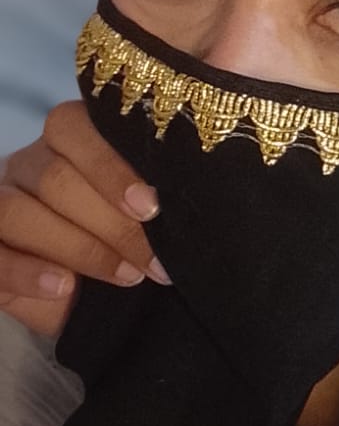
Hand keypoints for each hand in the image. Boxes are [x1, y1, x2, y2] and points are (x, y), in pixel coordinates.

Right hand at [0, 100, 171, 338]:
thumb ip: (177, 177)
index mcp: (75, 141)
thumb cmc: (147, 245)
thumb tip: (229, 120)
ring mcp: (4, 203)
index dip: (110, 167)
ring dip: (79, 249)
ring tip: (127, 278)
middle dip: (112, 224)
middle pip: (54, 177)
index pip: (75, 127)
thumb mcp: (166, 211)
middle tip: (156, 262)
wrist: (118, 305)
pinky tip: (63, 288)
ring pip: (18, 212)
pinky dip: (25, 272)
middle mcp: (34, 165)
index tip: (153, 207)